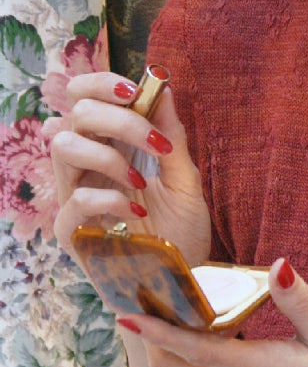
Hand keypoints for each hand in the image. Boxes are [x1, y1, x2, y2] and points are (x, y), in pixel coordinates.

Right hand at [47, 71, 211, 266]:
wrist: (183, 282)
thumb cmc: (182, 233)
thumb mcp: (185, 178)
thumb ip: (171, 135)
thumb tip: (162, 86)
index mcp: (110, 146)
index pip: (83, 97)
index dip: (101, 84)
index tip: (135, 90)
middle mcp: (86, 166)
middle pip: (74, 114)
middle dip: (118, 118)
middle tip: (154, 143)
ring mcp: (73, 197)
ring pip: (63, 146)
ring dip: (109, 156)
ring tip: (141, 181)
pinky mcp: (70, 231)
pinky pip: (74, 199)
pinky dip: (109, 198)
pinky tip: (135, 213)